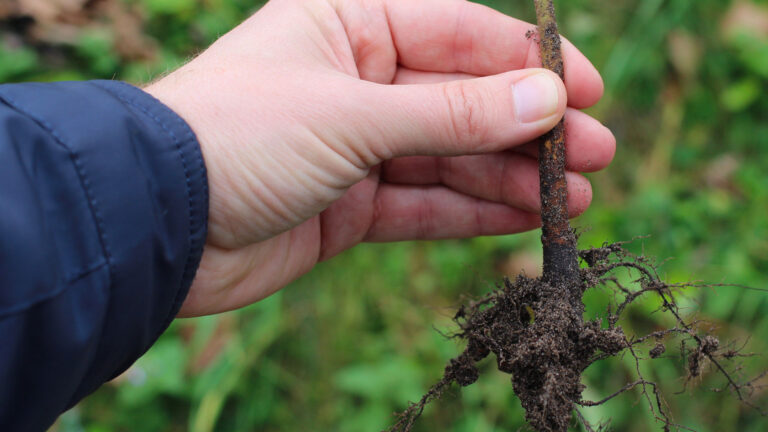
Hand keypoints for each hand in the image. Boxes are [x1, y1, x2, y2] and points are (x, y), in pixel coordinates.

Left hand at [145, 0, 614, 316]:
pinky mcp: (347, 205)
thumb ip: (454, 113)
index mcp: (349, 21)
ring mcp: (354, 145)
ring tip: (572, 200)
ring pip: (449, 158)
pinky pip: (422, 205)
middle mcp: (355, 78)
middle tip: (596, 155)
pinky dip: (470, 213)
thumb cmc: (237, 136)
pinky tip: (522, 219)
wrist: (155, 223)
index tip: (589, 92)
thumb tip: (548, 100)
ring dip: (509, 177)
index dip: (528, 65)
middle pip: (462, 100)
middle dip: (528, 129)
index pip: (460, 33)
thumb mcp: (355, 114)